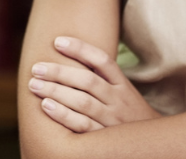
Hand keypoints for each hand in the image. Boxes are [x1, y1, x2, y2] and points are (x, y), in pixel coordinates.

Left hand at [27, 36, 162, 132]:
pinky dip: (64, 115)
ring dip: (56, 91)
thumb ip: (103, 78)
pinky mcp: (104, 137)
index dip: (80, 49)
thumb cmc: (129, 115)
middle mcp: (118, 99)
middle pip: (88, 81)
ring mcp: (112, 119)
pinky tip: (46, 106)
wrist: (151, 144)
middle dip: (59, 72)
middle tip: (36, 68)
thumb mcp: (124, 93)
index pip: (102, 61)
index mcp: (122, 85)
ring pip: (83, 102)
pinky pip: (83, 125)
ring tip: (34, 85)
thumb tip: (71, 57)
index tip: (57, 41)